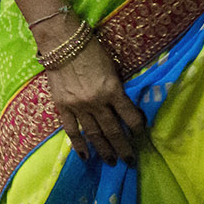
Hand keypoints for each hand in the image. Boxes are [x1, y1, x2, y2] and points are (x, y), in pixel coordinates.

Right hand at [36, 18, 144, 164]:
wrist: (62, 42)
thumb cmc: (90, 49)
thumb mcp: (111, 66)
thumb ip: (116, 87)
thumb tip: (124, 105)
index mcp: (112, 90)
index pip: (130, 115)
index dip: (138, 127)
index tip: (141, 134)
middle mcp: (97, 102)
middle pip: (113, 130)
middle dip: (123, 147)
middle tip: (130, 161)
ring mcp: (78, 106)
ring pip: (94, 134)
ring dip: (104, 150)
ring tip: (112, 161)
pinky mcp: (63, 107)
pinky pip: (72, 130)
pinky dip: (78, 145)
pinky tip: (85, 156)